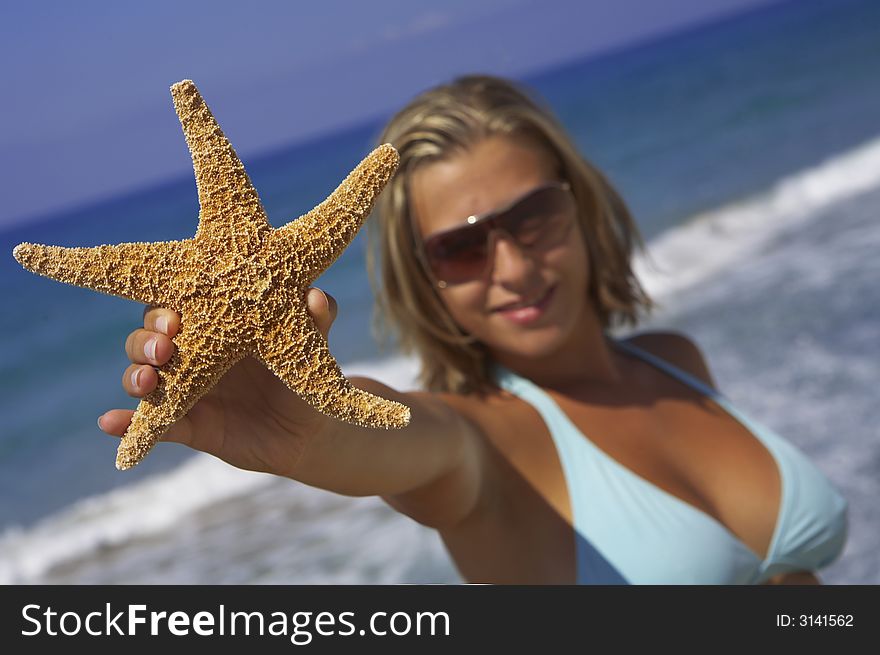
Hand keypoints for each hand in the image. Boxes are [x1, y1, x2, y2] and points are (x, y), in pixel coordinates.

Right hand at [98, 288, 338, 476]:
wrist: (312, 428)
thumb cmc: (305, 372)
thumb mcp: (312, 345)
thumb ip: (317, 319)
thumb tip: (318, 296)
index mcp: (216, 324)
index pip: (177, 305)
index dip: (166, 309)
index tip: (174, 318)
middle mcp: (192, 353)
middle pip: (148, 339)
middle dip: (145, 341)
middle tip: (164, 349)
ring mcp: (186, 390)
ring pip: (143, 378)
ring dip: (136, 377)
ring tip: (146, 383)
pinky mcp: (188, 425)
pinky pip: (151, 425)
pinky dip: (125, 424)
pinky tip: (108, 422)